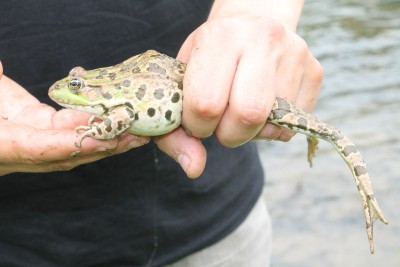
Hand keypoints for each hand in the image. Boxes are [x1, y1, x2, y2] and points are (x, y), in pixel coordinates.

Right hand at [0, 73, 149, 175]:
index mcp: (2, 145)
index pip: (39, 148)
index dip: (71, 145)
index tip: (102, 140)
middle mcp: (19, 150)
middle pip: (68, 153)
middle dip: (105, 146)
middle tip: (137, 135)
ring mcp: (32, 142)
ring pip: (75, 145)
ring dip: (108, 139)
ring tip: (139, 131)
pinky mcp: (39, 129)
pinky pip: (71, 133)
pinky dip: (95, 128)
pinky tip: (118, 121)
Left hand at [155, 13, 322, 176]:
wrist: (252, 21)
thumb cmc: (211, 55)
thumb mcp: (183, 80)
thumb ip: (176, 130)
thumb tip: (194, 169)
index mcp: (221, 37)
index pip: (207, 103)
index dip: (198, 125)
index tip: (197, 119)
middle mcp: (263, 39)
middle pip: (248, 115)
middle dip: (229, 134)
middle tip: (221, 124)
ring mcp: (295, 54)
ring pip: (273, 126)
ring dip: (251, 131)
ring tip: (242, 107)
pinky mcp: (315, 71)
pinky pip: (292, 126)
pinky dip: (272, 128)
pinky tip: (263, 105)